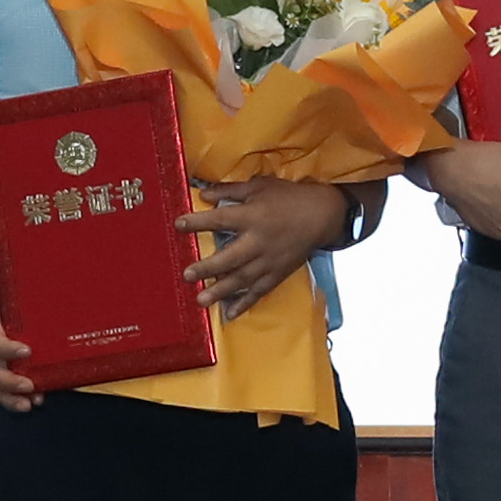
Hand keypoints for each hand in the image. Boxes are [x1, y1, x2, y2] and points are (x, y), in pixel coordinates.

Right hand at [0, 318, 45, 417]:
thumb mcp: (35, 308)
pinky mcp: (10, 380)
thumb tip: (80, 305)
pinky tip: (33, 403)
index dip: (8, 349)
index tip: (27, 351)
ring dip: (14, 397)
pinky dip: (18, 402)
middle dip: (11, 381)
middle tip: (28, 385)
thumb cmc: (30, 313)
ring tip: (34, 400)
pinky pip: (8, 396)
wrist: (25, 318)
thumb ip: (50, 309)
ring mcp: (2, 368)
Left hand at [183, 175, 347, 319]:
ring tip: (201, 300)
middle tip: (187, 275)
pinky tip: (229, 313)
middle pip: (229, 257)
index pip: (220, 220)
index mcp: (252, 216)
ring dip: (220, 291)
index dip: (198, 222)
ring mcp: (268, 260)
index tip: (178, 224)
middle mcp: (258, 241)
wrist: (321, 215)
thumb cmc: (289, 197)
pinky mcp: (277, 273)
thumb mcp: (259, 186)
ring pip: (241, 279)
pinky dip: (244, 303)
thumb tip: (204, 194)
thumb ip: (230, 191)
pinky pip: (259, 291)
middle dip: (207, 267)